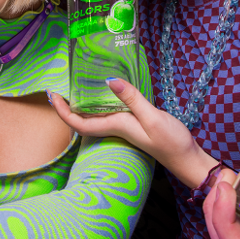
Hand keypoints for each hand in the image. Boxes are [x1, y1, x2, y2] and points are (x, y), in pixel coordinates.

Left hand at [49, 78, 216, 187]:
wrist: (186, 158)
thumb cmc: (171, 141)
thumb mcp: (152, 117)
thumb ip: (132, 99)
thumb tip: (108, 80)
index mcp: (116, 126)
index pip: (80, 123)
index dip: (63, 112)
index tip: (53, 96)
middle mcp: (115, 127)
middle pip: (82, 120)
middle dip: (67, 107)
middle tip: (58, 88)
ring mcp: (123, 126)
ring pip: (94, 117)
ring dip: (80, 105)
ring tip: (74, 87)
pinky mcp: (132, 123)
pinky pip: (108, 113)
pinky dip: (99, 102)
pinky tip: (102, 92)